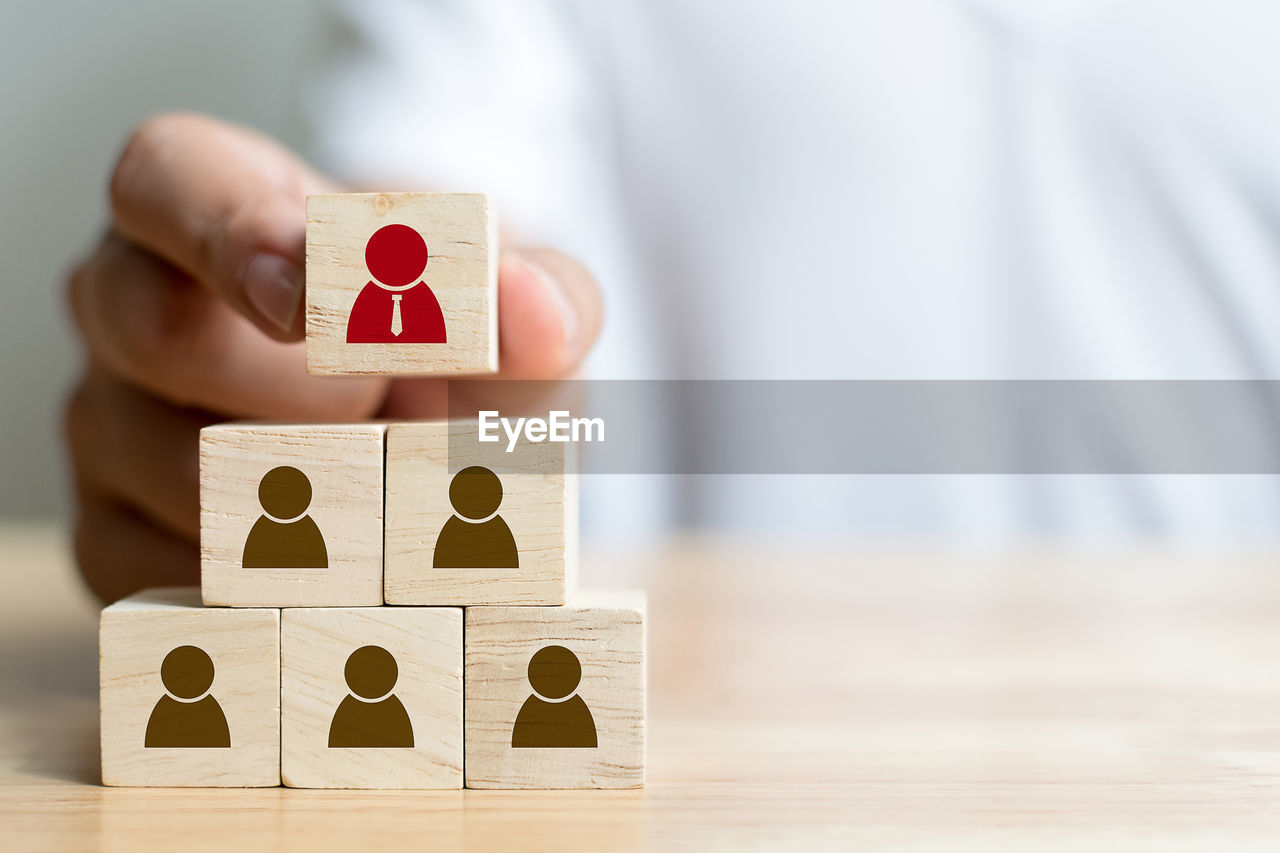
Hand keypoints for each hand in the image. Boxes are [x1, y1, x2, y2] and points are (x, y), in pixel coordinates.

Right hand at [65, 113, 601, 602]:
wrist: (437, 438)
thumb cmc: (452, 340)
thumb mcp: (510, 309)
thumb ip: (538, 296)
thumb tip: (531, 309)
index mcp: (207, 200)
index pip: (167, 181)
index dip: (235, 237)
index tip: (321, 304)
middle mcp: (130, 304)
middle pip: (157, 332)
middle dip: (302, 388)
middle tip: (389, 411)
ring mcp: (106, 424)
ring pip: (174, 470)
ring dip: (308, 495)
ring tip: (388, 488)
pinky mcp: (109, 534)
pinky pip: (172, 572)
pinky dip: (279, 579)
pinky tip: (345, 562)